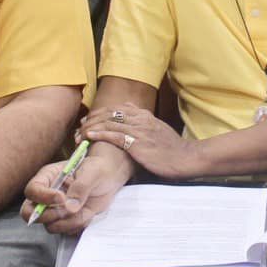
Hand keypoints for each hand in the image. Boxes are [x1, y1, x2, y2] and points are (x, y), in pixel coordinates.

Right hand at [20, 151, 134, 234]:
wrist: (109, 178)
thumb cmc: (97, 169)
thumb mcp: (92, 172)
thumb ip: (81, 187)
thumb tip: (70, 207)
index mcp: (48, 177)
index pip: (32, 190)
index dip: (43, 197)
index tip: (62, 198)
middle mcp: (47, 195)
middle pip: (29, 213)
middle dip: (48, 216)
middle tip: (67, 211)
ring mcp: (56, 210)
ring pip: (50, 226)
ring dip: (67, 222)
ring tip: (83, 209)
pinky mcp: (67, 220)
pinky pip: (66, 231)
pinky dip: (78, 225)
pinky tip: (88, 213)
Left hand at [79, 105, 204, 178]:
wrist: (186, 158)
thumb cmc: (173, 149)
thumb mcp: (159, 130)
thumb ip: (145, 123)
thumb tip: (131, 117)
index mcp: (145, 115)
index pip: (117, 108)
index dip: (101, 113)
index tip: (90, 119)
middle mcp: (140, 119)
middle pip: (109, 113)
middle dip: (93, 118)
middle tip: (81, 125)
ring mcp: (138, 129)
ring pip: (108, 123)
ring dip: (91, 127)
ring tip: (80, 133)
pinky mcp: (137, 142)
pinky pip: (113, 135)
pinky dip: (99, 134)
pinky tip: (89, 136)